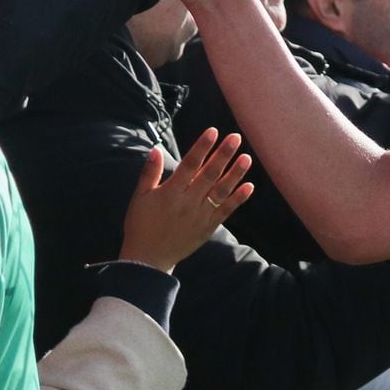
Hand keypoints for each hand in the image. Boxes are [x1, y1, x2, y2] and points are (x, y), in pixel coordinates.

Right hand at [119, 130, 253, 270]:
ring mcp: (200, 215)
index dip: (202, 147)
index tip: (213, 131)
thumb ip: (150, 173)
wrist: (148, 258)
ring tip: (247, 158)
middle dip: (223, 154)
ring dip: (235, 174)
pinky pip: (226, 211)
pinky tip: (249, 186)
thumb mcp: (139, 197)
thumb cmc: (141, 224)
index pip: (189, 164)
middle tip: (236, 138)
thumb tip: (156, 149)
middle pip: (209, 174)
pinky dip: (238, 199)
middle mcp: (188, 202)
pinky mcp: (208, 227)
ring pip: (221, 191)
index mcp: (170, 192)